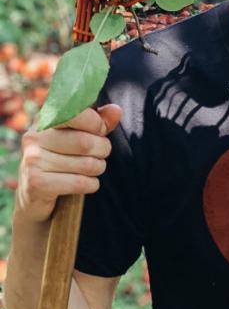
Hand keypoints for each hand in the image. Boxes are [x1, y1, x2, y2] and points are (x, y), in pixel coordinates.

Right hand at [15, 104, 122, 223]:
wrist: (33, 198)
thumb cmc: (61, 162)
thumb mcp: (78, 137)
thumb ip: (97, 122)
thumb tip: (116, 110)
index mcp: (44, 121)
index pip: (76, 114)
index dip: (97, 124)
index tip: (100, 132)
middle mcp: (34, 138)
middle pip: (86, 142)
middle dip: (102, 150)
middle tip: (99, 155)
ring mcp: (33, 161)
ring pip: (86, 165)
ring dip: (97, 169)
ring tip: (91, 170)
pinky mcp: (36, 184)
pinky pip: (80, 183)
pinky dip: (91, 185)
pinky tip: (84, 184)